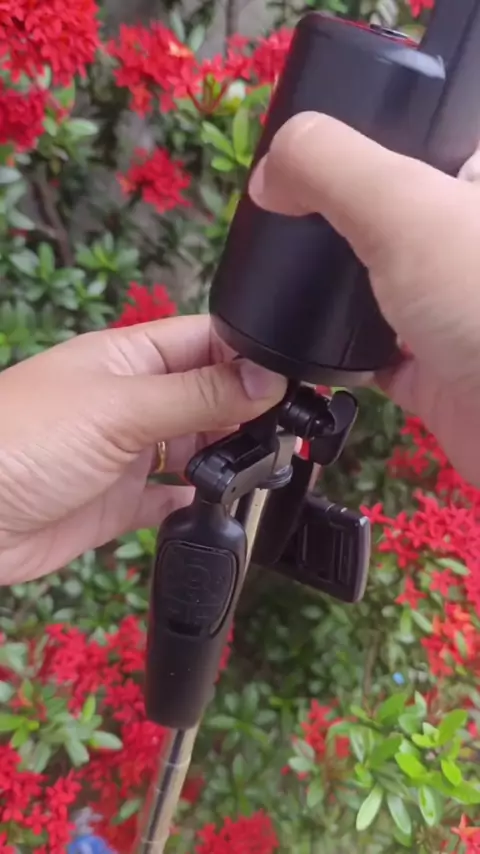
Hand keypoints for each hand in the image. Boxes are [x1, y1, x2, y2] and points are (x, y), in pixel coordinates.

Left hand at [0, 315, 285, 583]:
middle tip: (286, 433)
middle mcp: (133, 400)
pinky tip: (219, 505)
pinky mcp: (118, 502)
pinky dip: (195, 501)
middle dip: (246, 410)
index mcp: (130, 357)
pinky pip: (170, 498)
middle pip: (208, 395)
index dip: (250, 356)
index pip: (206, 341)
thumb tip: (267, 378)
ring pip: (195, 447)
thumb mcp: (120, 408)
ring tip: (260, 469)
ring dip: (226, 457)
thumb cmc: (23, 442)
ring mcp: (127, 453)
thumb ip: (197, 395)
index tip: (293, 382)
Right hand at [249, 113, 479, 486]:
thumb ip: (330, 167)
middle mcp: (470, 243)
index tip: (304, 154)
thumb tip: (269, 172)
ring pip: (385, 287)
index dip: (362, 134)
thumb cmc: (479, 297)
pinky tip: (310, 344)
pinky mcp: (440, 369)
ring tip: (287, 277)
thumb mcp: (404, 203)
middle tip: (286, 217)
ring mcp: (458, 309)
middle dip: (339, 219)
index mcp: (478, 182)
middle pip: (394, 216)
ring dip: (340, 290)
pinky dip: (345, 353)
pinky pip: (381, 354)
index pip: (419, 138)